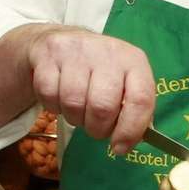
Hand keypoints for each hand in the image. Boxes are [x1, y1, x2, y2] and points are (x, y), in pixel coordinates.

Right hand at [27, 28, 154, 153]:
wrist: (61, 41)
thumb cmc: (99, 72)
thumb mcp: (123, 83)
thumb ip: (133, 110)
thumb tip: (132, 140)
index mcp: (134, 61)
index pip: (140, 99)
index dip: (130, 130)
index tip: (119, 148)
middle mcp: (108, 51)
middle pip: (103, 106)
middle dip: (97, 128)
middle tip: (95, 127)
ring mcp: (76, 50)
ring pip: (73, 103)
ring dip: (74, 118)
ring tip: (78, 110)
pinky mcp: (48, 53)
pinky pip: (49, 95)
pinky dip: (53, 106)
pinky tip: (59, 97)